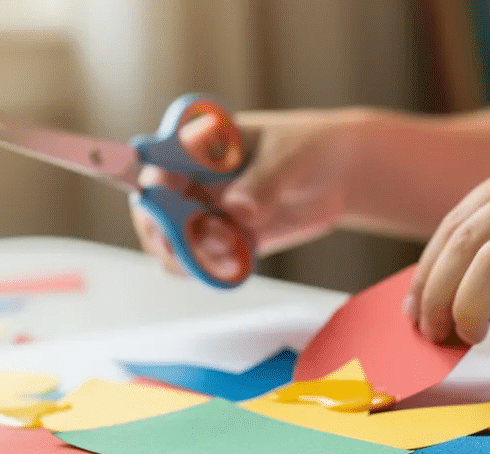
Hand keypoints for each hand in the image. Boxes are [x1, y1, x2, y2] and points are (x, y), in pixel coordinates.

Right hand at [132, 109, 361, 276]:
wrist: (337, 175)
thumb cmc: (306, 148)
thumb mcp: (287, 158)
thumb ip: (262, 182)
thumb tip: (237, 210)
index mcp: (196, 147)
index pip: (157, 165)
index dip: (152, 185)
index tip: (162, 199)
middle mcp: (190, 182)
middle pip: (153, 214)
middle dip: (165, 235)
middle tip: (195, 244)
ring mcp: (204, 214)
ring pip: (172, 247)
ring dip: (190, 259)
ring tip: (231, 252)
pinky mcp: (224, 242)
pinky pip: (203, 265)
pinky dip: (214, 271)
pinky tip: (242, 262)